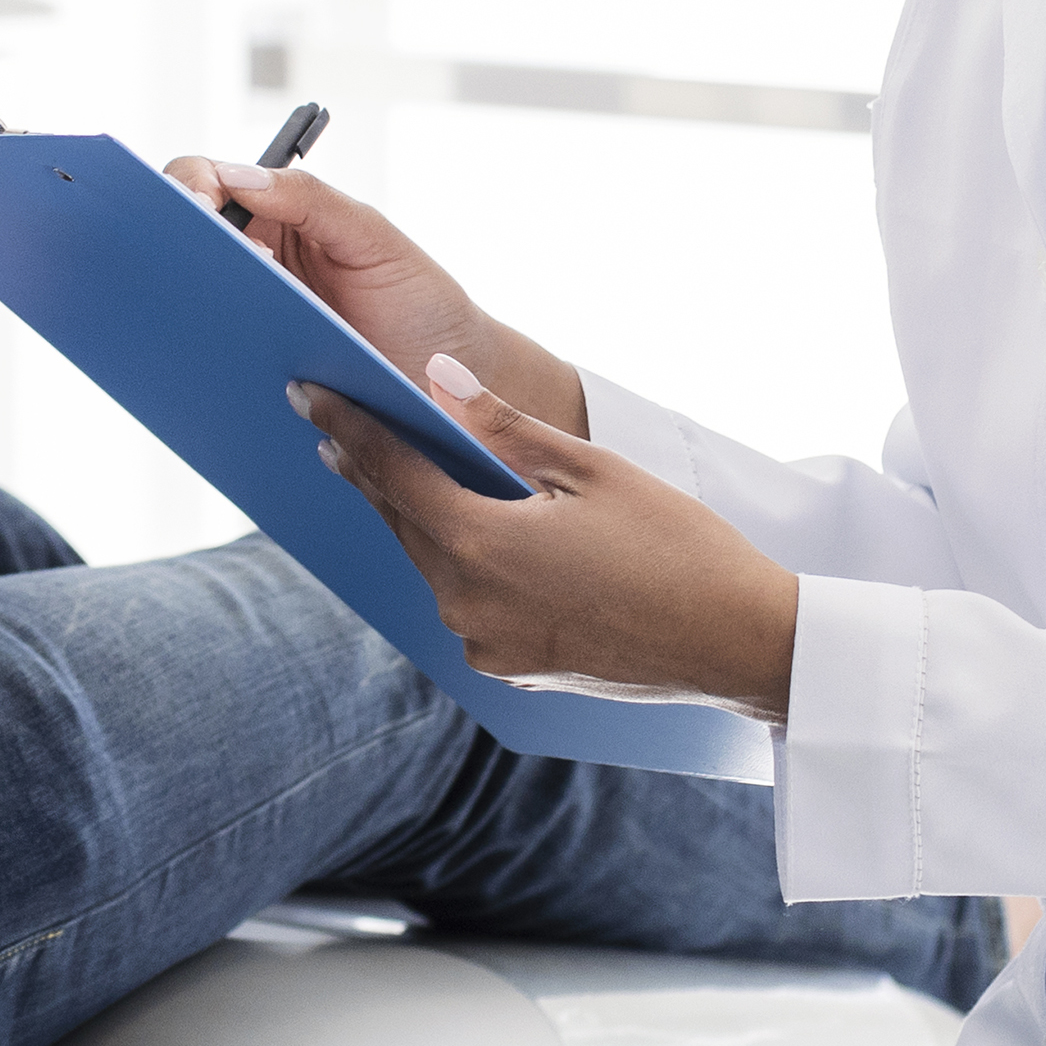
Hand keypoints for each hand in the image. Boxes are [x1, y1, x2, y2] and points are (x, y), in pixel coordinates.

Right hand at [160, 157, 586, 435]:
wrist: (452, 379)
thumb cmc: (421, 299)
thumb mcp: (374, 238)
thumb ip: (310, 199)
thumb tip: (234, 176)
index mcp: (276, 214)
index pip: (207, 181)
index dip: (186, 187)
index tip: (193, 208)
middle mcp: (253, 260)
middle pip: (184, 241)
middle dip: (171, 246)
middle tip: (185, 267)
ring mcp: (248, 316)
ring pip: (189, 305)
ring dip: (184, 309)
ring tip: (204, 319)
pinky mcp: (253, 369)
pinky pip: (212, 359)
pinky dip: (203, 360)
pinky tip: (215, 366)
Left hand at [298, 355, 797, 714]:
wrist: (738, 644)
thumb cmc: (678, 546)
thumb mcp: (591, 469)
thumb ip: (503, 426)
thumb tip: (435, 377)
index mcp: (479, 545)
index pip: (390, 472)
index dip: (346, 427)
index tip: (307, 394)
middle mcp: (466, 603)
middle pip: (404, 521)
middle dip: (374, 472)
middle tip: (339, 428)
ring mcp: (487, 644)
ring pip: (434, 565)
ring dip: (422, 521)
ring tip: (406, 475)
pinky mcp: (513, 667)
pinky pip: (468, 604)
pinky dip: (464, 566)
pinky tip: (477, 539)